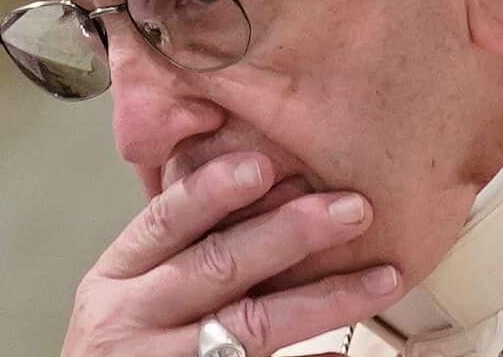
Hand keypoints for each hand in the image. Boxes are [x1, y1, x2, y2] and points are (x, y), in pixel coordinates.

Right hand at [60, 152, 402, 356]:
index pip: (165, 222)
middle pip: (217, 267)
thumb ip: (184, 243)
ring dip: (323, 299)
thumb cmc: (128, 344)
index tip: (262, 164)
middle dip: (290, 233)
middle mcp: (133, 320)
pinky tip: (347, 353)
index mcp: (120, 278)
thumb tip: (269, 176)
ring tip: (382, 278)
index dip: (212, 191)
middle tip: (352, 209)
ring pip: (252, 326)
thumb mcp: (132, 288)